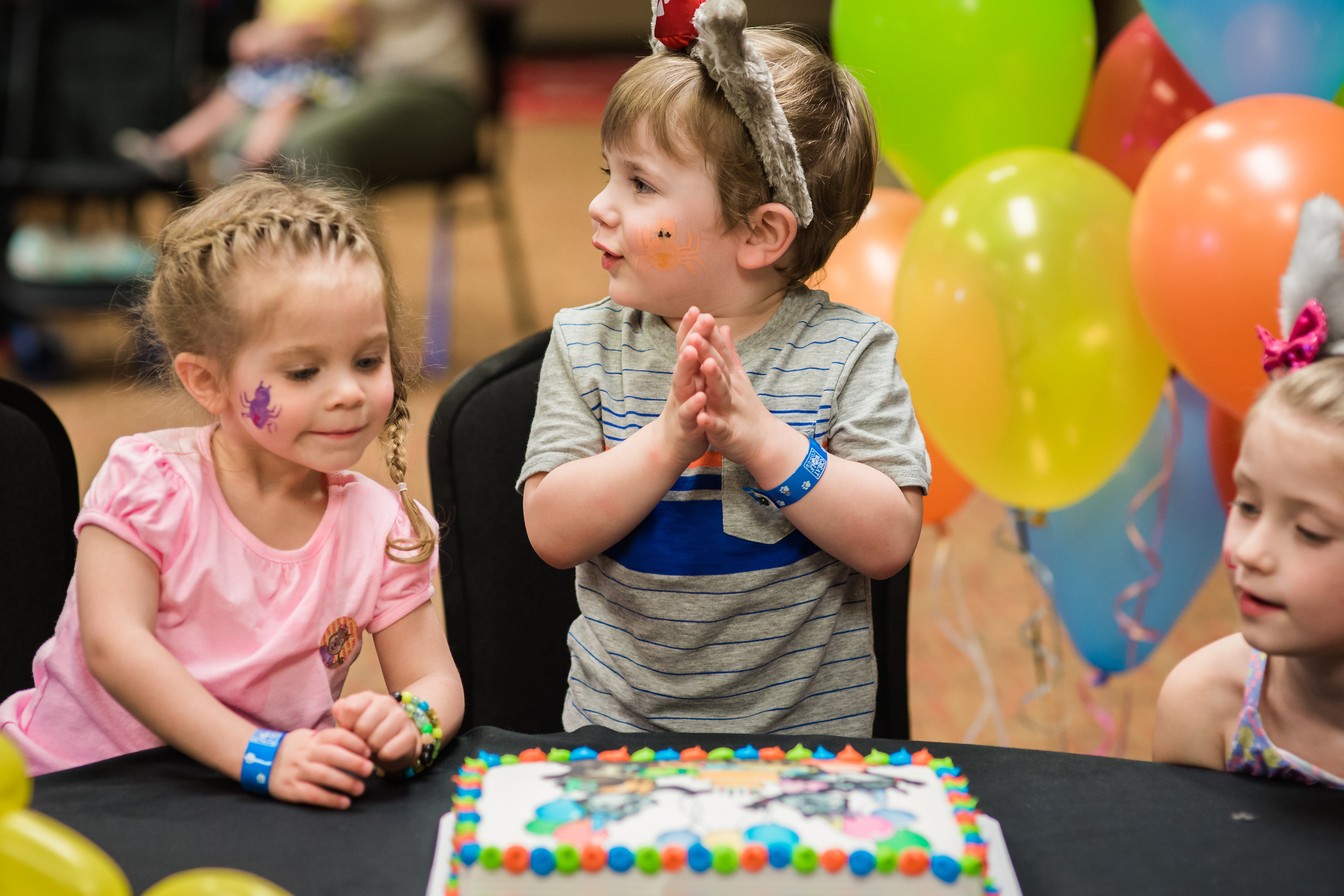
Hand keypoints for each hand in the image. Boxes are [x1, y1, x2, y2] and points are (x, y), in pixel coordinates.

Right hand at [267, 727, 372, 809]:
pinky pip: (313, 794)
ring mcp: (297, 771)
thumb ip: (330, 740)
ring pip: (323, 775)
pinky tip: (344, 803)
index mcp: (312, 739)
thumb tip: (361, 744)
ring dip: (344, 782)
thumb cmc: (294, 751)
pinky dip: (330, 799)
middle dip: (352, 762)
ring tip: (360, 789)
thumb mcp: (308, 738)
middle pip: (331, 755)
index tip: (368, 751)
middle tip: (369, 770)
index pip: (336, 736)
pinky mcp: (291, 790)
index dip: (354, 743)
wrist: (259, 762)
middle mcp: (305, 754)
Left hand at [332, 691, 419, 773]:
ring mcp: (401, 717)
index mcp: (368, 697)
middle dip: (359, 740)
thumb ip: (341, 713)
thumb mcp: (350, 722)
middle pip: (363, 726)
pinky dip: (383, 756)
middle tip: (363, 742)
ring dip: (371, 749)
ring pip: (376, 740)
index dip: (347, 725)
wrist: (394, 744)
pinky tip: (385, 751)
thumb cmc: (367, 732)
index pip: (350, 708)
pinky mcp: (411, 735)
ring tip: (373, 746)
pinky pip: (389, 751)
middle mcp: (387, 702)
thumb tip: (340, 712)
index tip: (351, 730)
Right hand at [656, 307, 711, 465]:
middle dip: (691, 338)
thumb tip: (696, 333)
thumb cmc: (685, 410)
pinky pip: (689, 414)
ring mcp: (680, 404)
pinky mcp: (685, 425)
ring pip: (682, 383)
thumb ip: (694, 360)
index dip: (690, 328)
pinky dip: (693, 406)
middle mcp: (680, 386)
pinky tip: (700, 396)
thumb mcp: (690, 383)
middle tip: (700, 318)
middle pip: (684, 359)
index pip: (687, 348)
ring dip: (686, 366)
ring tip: (693, 350)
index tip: (696, 307)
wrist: (671, 446)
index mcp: (685, 376)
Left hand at [695, 323, 773, 466]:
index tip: (699, 314)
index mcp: (730, 378)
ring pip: (721, 392)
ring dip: (714, 378)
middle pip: (719, 367)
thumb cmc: (746, 408)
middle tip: (696, 334)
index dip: (709, 335)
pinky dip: (711, 422)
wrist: (764, 442)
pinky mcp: (728, 433)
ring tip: (705, 365)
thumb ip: (729, 352)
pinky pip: (719, 427)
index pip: (719, 352)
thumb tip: (723, 326)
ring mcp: (730, 411)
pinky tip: (702, 417)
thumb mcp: (738, 377)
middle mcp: (731, 390)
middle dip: (707, 351)